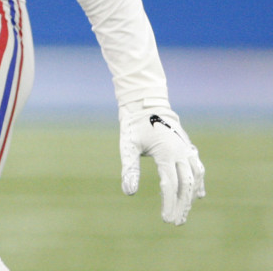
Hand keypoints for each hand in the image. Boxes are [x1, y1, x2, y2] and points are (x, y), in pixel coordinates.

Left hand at [119, 100, 205, 224]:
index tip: (166, 219)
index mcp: (167, 153)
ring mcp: (187, 150)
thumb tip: (129, 192)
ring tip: (183, 212)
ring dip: (190, 197)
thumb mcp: (128, 146)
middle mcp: (181, 152)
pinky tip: (197, 194)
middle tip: (174, 222)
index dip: (169, 203)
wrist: (146, 104)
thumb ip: (130, 169)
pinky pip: (198, 168)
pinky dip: (198, 182)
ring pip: (195, 178)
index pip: (171, 185)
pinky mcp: (188, 147)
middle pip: (186, 185)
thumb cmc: (134, 126)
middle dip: (181, 205)